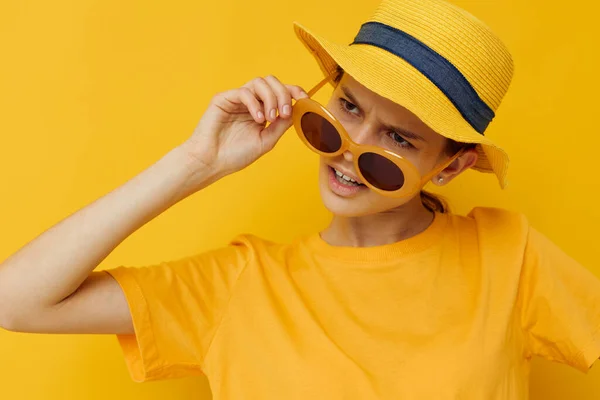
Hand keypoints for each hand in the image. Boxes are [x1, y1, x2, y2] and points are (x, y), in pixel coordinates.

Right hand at [182, 75, 308, 178]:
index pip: (281, 92)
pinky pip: (244, 91)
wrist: (211, 162)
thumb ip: (281, 125)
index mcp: (261, 110)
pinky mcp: (224, 98)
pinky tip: (257, 119)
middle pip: (272, 82)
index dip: (295, 91)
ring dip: (270, 98)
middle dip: (283, 94)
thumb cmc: (235, 155)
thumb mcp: (266, 141)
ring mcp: (237, 99)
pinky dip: (254, 103)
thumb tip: (298, 110)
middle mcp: (251, 102)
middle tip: (285, 113)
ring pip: (259, 82)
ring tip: (269, 118)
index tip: (305, 99)